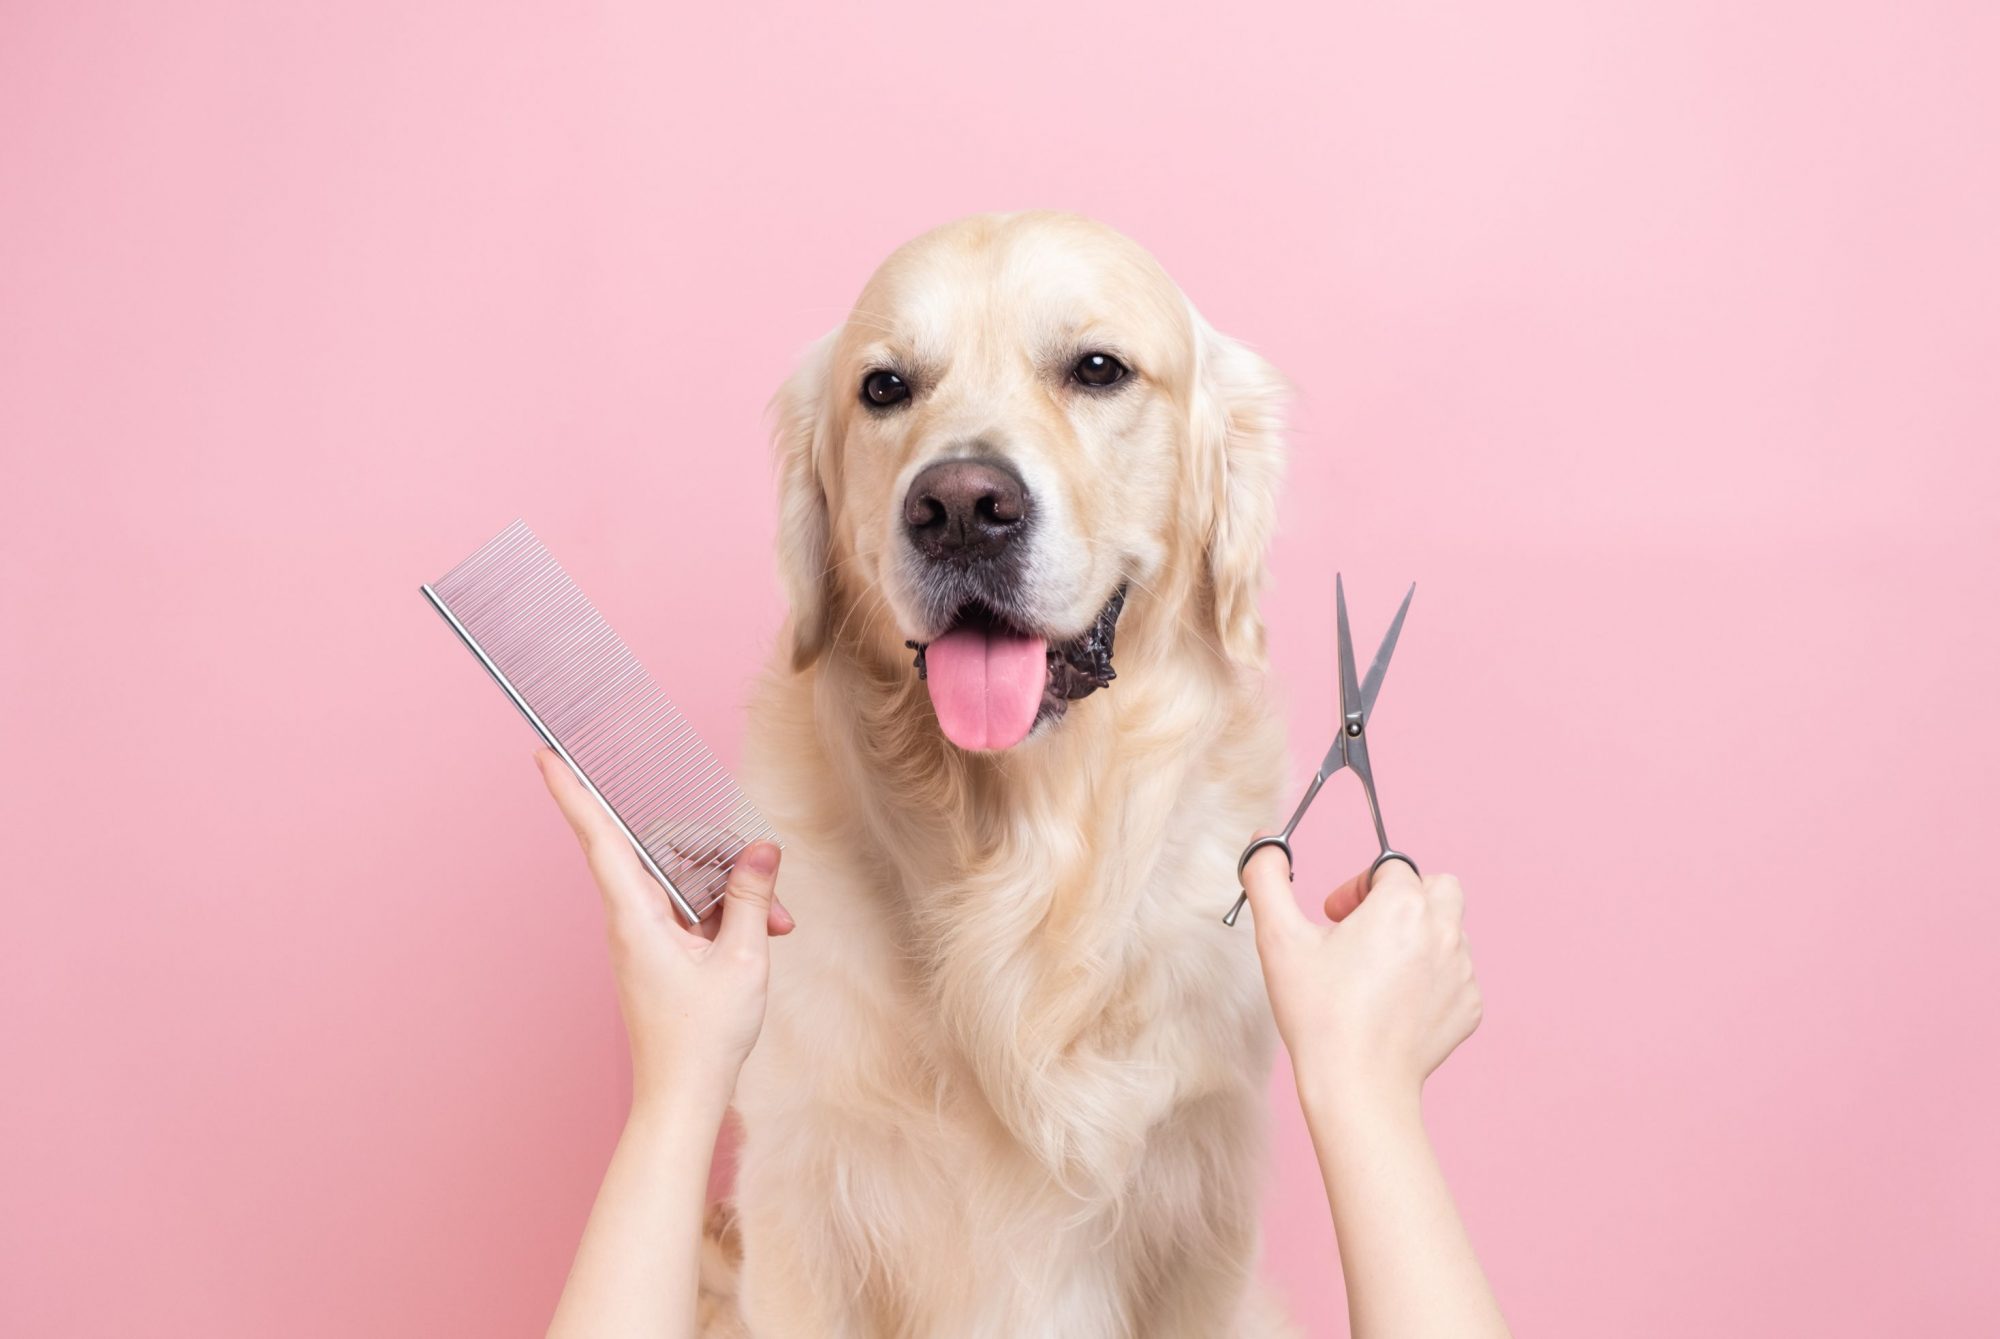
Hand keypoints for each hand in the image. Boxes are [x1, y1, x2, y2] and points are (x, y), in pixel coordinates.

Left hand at [535, 749, 792, 1116]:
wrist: (682, 1097)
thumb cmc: (703, 1038)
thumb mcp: (742, 961)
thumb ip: (749, 899)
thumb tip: (762, 849)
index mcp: (635, 918)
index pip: (600, 838)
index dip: (573, 793)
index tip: (545, 754)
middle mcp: (630, 920)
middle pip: (663, 852)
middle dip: (717, 854)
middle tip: (765, 880)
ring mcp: (642, 935)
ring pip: (682, 880)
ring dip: (729, 890)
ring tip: (774, 923)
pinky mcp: (658, 950)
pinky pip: (688, 908)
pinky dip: (724, 913)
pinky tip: (762, 931)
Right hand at [1239, 844, 1481, 1118]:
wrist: (1357, 1086)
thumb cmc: (1319, 1013)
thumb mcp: (1278, 939)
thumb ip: (1266, 878)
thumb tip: (1263, 844)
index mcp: (1403, 904)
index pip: (1391, 867)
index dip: (1358, 887)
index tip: (1335, 918)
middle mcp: (1444, 931)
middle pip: (1437, 887)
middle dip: (1403, 899)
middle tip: (1366, 932)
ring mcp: (1463, 972)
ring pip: (1449, 930)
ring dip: (1418, 937)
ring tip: (1376, 971)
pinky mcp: (1469, 1008)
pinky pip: (1456, 974)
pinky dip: (1431, 978)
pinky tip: (1395, 1003)